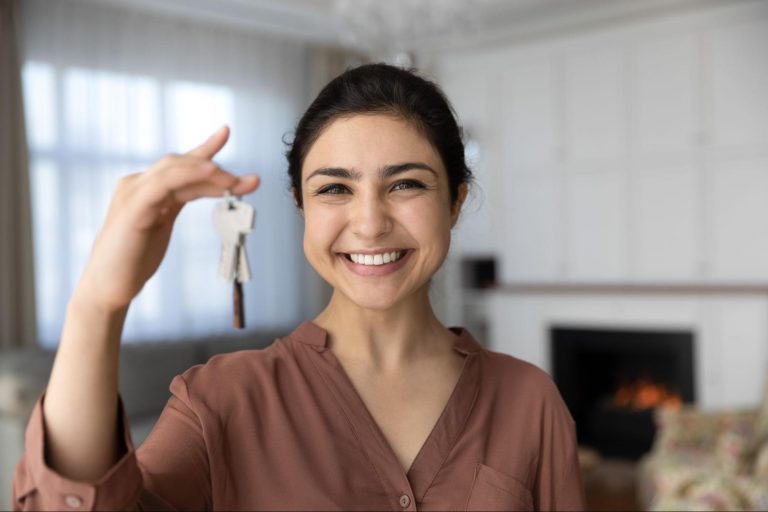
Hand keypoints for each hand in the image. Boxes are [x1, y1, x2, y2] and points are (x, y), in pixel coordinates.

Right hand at [75, 126, 259, 312]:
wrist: (108, 287)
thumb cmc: (133, 257)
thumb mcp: (161, 224)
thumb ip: (176, 203)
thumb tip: (202, 191)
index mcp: (146, 188)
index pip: (180, 165)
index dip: (204, 148)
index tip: (225, 132)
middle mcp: (138, 185)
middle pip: (182, 165)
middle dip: (218, 169)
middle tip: (251, 180)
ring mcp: (133, 193)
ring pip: (175, 169)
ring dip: (209, 172)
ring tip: (235, 179)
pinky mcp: (132, 208)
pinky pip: (163, 183)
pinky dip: (187, 174)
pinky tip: (210, 172)